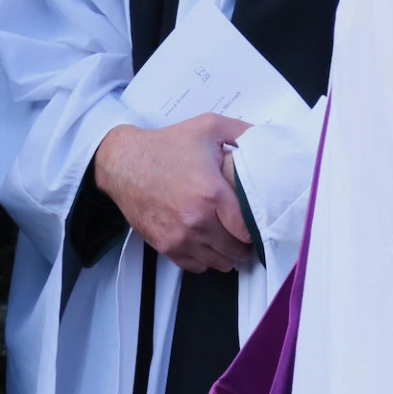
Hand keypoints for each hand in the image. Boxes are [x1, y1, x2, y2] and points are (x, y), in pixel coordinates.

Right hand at [92, 113, 252, 272]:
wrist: (123, 163)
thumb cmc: (166, 146)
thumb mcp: (208, 126)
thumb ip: (243, 132)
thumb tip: (268, 138)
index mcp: (211, 194)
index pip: (248, 230)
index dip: (256, 227)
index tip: (256, 219)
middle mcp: (197, 221)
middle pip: (237, 251)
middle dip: (243, 241)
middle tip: (242, 227)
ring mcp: (180, 238)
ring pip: (219, 263)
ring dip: (226, 252)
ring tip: (226, 234)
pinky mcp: (165, 247)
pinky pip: (197, 267)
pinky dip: (205, 258)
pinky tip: (206, 240)